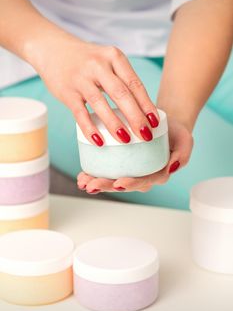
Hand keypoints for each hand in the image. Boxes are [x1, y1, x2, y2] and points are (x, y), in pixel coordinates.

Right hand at [33, 34, 158, 145]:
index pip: (134, 84)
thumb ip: (121, 81)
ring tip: (126, 140)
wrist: (52, 49)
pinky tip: (99, 141)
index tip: (154, 122)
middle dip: (136, 117)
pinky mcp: (67, 91)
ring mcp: (81, 78)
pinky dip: (90, 128)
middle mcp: (98, 65)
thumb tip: (141, 112)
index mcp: (114, 57)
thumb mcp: (107, 62)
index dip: (146, 105)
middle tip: (145, 135)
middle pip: (121, 94)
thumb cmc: (87, 61)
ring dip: (115, 124)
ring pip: (101, 104)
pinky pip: (80, 113)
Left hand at [77, 117, 192, 192]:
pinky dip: (95, 172)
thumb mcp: (185, 142)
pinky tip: (83, 173)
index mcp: (156, 175)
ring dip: (96, 182)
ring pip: (112, 180)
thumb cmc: (176, 134)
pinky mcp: (121, 162)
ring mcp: (130, 170)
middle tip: (91, 185)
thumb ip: (182, 156)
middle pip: (122, 184)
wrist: (167, 124)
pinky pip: (107, 170)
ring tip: (82, 181)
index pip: (142, 182)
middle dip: (105, 186)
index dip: (130, 184)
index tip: (118, 183)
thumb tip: (171, 167)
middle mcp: (142, 175)